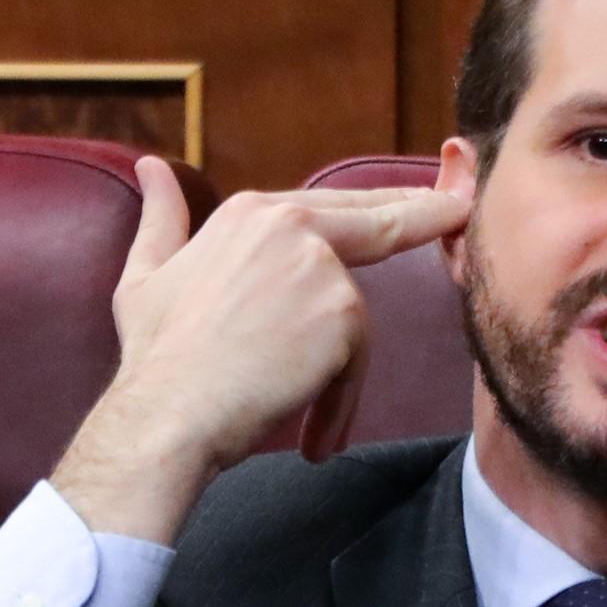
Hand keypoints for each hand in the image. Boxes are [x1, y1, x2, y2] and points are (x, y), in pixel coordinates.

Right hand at [50, 157, 468, 544]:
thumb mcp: (145, 275)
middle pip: (378, 222)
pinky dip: (340, 403)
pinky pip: (356, 361)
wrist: (165, 416)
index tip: (425, 201)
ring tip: (306, 421)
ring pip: (357, 317)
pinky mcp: (343, 312)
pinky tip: (314, 439)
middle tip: (461, 208)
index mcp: (251, 212)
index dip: (382, 206)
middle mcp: (289, 224)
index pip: (335, 205)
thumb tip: (151, 168)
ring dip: (338, 373)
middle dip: (427, 214)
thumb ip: (161, 218)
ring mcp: (320, 265)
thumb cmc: (155, 358)